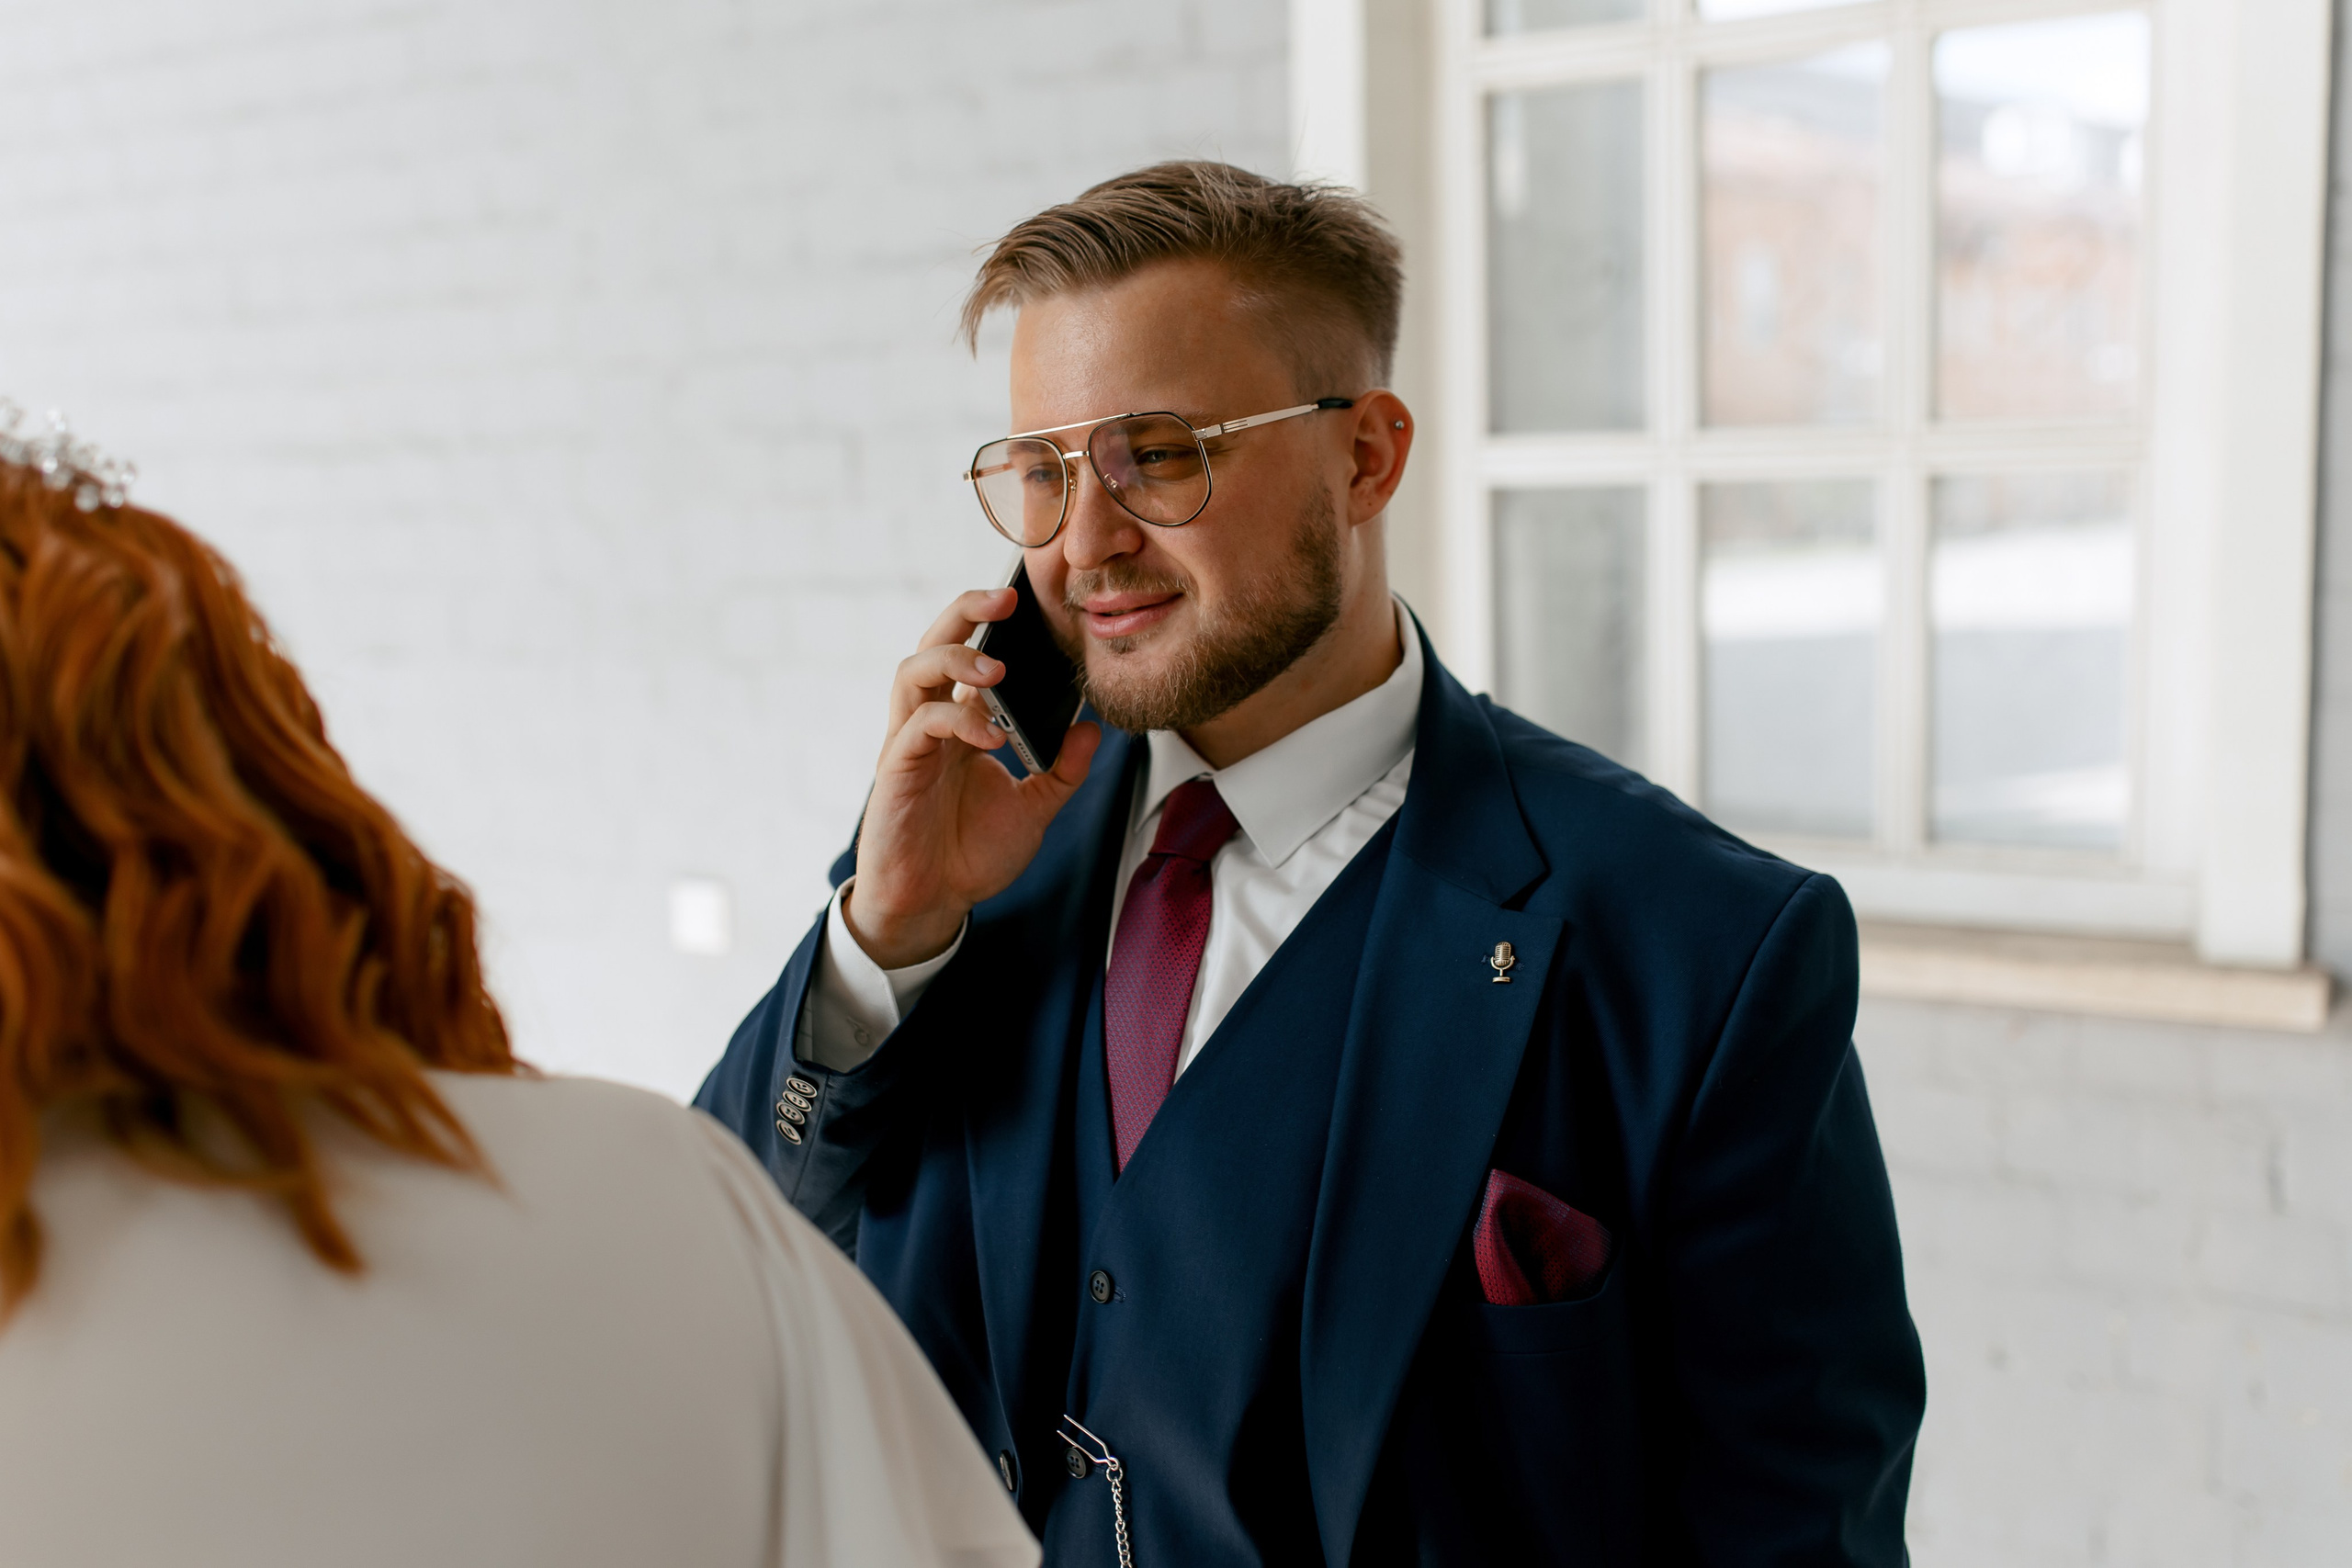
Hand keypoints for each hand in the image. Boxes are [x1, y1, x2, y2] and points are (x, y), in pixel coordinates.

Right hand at [842, 586, 1100, 968]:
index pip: (973, 656)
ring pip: (913, 671)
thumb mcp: (1034, 809)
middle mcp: (932, 723)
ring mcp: (910, 743)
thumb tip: (1092, 729)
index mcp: (962, 723)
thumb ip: (1062, 770)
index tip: (1033, 604)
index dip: (993, 627)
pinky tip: (991, 737)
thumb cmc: (970, 855)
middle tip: (1005, 601)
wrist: (932, 905)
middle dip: (965, 614)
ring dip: (955, 660)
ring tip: (997, 672)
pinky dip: (957, 721)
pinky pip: (920, 726)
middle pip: (934, 644)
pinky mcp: (896, 769)